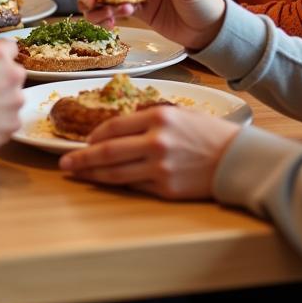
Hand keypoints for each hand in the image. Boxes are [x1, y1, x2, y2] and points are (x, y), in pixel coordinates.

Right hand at [0, 40, 25, 157]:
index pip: (10, 47)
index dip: (0, 57)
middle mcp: (13, 74)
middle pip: (14, 74)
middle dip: (2, 80)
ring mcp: (17, 100)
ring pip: (14, 97)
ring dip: (2, 101)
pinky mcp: (15, 122)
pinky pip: (10, 119)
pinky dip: (0, 122)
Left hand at [59, 106, 240, 199]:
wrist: (237, 159)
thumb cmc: (209, 133)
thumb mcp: (179, 113)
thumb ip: (149, 119)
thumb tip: (118, 129)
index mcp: (158, 117)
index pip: (114, 126)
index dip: (95, 135)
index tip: (84, 141)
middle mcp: (155, 141)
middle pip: (107, 151)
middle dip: (82, 157)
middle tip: (64, 162)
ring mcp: (159, 167)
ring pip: (115, 173)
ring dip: (91, 174)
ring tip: (75, 174)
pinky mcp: (165, 188)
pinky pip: (134, 186)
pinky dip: (118, 184)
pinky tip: (106, 183)